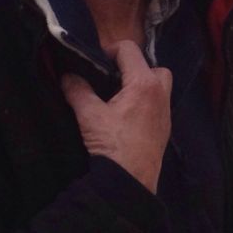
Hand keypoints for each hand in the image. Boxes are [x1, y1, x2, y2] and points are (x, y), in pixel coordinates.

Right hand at [62, 40, 171, 192]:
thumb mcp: (90, 116)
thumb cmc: (112, 145)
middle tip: (114, 78)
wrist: (130, 182)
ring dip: (143, 84)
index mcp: (144, 83)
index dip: (111, 49)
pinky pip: (159, 104)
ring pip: (160, 85)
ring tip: (120, 95)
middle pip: (153, 66)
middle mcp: (160, 93)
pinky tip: (128, 115)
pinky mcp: (165, 128)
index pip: (130, 50)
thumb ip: (78, 91)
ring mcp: (166, 112)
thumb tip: (67, 76)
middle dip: (134, 67)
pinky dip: (146, 102)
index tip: (97, 61)